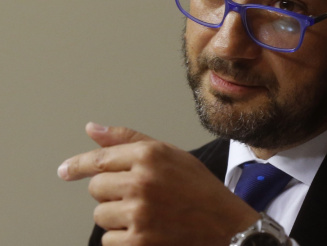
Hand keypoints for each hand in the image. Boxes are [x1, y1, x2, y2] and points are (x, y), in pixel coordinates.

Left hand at [58, 122, 258, 245]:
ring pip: (101, 214)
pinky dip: (123, 238)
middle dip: (112, 192)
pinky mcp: (139, 241)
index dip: (78, 165)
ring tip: (147, 214)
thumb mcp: (169, 154)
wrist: (225, 224)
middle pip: (97, 188)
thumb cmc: (198, 187)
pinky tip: (148, 230)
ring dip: (117, 216)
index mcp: (149, 155)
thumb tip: (92, 128)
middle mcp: (142, 181)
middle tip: (139, 195)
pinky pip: (109, 239)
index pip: (98, 159)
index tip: (66, 171)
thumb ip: (128, 140)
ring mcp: (140, 213)